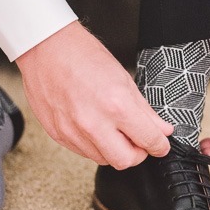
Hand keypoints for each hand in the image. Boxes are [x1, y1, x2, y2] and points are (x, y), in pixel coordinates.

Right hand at [16, 21, 172, 167]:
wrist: (47, 48)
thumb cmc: (83, 56)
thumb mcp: (124, 78)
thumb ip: (144, 110)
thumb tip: (162, 129)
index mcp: (115, 104)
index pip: (148, 140)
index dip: (159, 145)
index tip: (160, 145)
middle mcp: (93, 122)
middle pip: (125, 160)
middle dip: (137, 153)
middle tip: (138, 140)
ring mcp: (73, 131)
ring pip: (103, 159)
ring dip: (114, 149)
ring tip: (113, 128)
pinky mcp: (58, 134)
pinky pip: (83, 152)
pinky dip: (94, 145)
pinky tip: (95, 126)